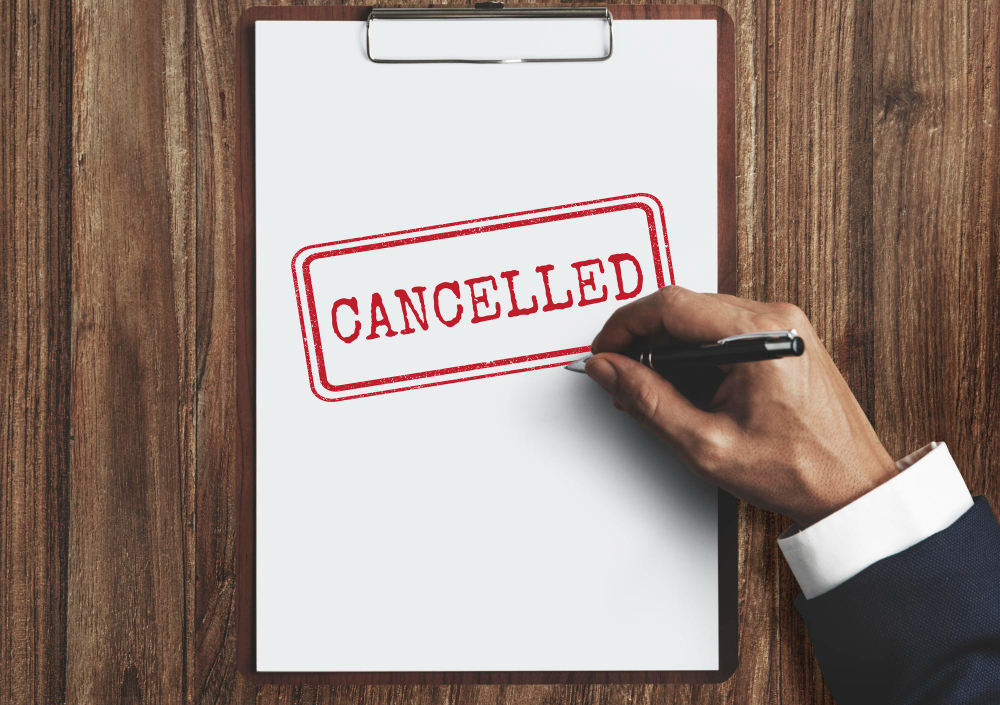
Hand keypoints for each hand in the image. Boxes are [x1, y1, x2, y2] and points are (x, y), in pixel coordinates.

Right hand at [585, 286, 896, 525]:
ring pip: (701, 319)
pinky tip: (688, 390)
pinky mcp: (785, 339)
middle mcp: (777, 319)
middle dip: (644, 342)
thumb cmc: (798, 471)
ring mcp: (784, 326)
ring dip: (669, 350)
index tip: (604, 352)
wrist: (852, 488)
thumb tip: (609, 369)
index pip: (670, 305)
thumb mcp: (705, 445)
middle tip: (623, 381)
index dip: (625, 326)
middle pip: (684, 308)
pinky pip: (723, 330)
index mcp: (760, 335)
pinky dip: (696, 355)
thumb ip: (648, 400)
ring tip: (656, 394)